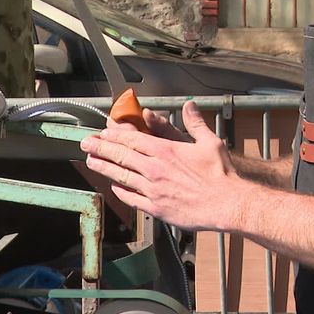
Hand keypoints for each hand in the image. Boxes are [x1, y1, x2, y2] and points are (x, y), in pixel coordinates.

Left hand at [81, 101, 240, 231]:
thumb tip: (189, 106)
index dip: (115, 135)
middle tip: (85, 143)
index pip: (132, 139)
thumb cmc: (220, 173)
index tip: (103, 131)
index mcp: (165, 151)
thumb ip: (195, 123)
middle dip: (100, 148)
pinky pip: (132, 199)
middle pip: (121, 156)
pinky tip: (113, 188)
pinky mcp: (157, 208)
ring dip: (104, 168)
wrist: (227, 203)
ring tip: (91, 162)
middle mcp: (154, 169)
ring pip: (121, 177)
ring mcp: (153, 189)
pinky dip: (121, 192)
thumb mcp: (209, 141)